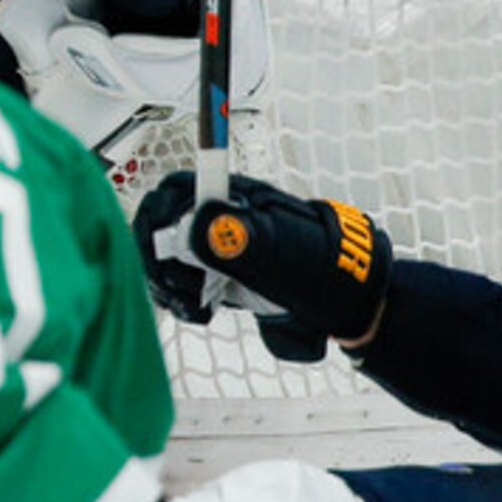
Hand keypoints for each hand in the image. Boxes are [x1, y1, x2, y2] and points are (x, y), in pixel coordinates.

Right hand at [132, 171, 390, 362]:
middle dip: (160, 257)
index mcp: (232, 198)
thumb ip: (237, 237)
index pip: (176, 190)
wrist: (342, 298)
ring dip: (167, 283)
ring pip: (164, 256)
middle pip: (161, 225)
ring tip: (193, 304)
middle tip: (176, 283)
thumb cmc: (320, 268)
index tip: (160, 245)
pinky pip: (177, 281)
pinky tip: (199, 311)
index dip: (159, 215)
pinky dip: (179, 298)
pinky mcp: (212, 274)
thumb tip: (195, 226)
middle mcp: (217, 218)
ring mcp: (213, 248)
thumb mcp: (281, 251)